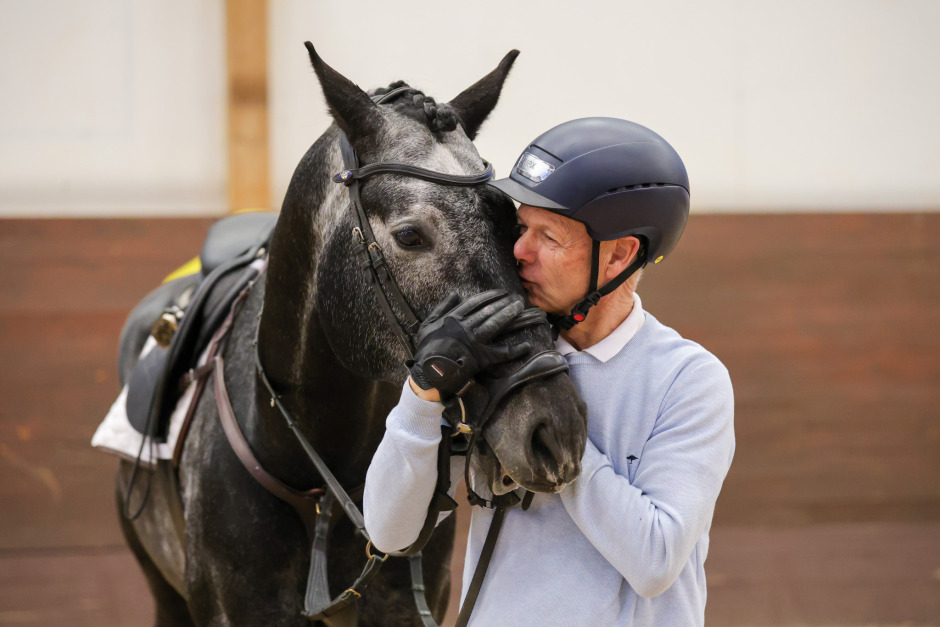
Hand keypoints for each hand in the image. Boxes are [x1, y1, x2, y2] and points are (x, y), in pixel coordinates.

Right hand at [407, 290, 530, 398]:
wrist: (430, 370)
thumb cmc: (427, 348)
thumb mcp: (428, 324)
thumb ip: (441, 308)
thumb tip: (455, 294)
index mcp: (454, 318)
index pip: (475, 303)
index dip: (490, 296)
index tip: (501, 292)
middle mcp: (467, 327)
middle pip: (488, 311)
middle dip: (503, 303)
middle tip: (517, 298)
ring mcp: (476, 342)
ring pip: (495, 325)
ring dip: (508, 315)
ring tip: (519, 308)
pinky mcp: (482, 358)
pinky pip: (501, 354)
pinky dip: (514, 351)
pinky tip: (526, 346)